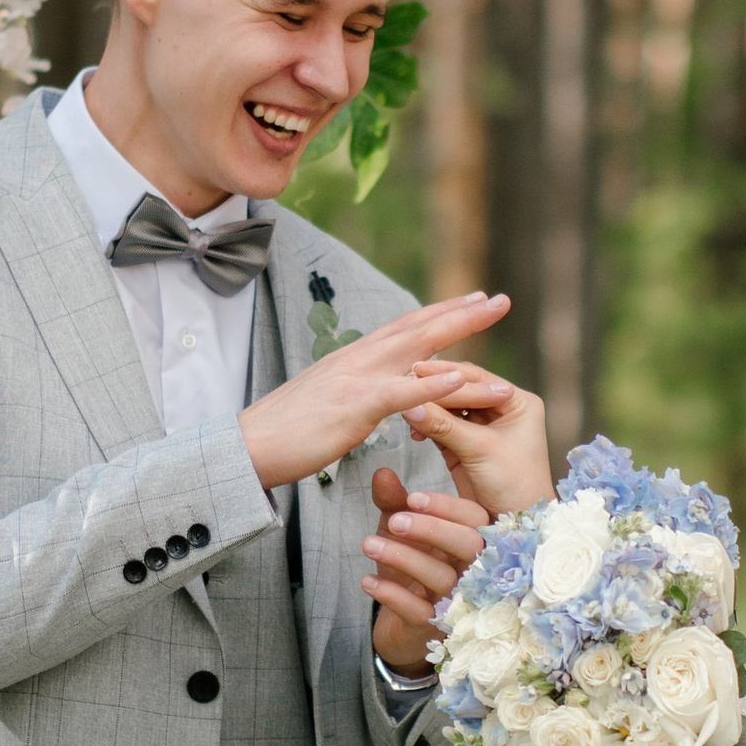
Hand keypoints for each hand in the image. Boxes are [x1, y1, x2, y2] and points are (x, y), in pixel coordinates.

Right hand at [239, 293, 513, 489]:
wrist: (246, 447)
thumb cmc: (285, 433)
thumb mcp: (328, 404)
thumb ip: (353, 393)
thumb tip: (369, 393)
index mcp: (353, 360)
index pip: (404, 329)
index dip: (439, 314)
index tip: (472, 302)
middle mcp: (358, 359)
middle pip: (418, 326)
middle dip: (461, 311)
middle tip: (499, 298)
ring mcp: (356, 379)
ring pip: (418, 348)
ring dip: (459, 329)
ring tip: (492, 314)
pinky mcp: (353, 406)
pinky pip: (401, 391)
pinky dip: (434, 381)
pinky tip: (463, 375)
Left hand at [364, 468, 490, 672]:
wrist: (402, 627)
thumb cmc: (410, 571)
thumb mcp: (400, 532)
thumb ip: (394, 503)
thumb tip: (382, 472)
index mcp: (470, 542)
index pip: (476, 518)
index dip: (448, 507)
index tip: (413, 497)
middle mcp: (472, 571)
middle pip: (470, 546)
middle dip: (432, 530)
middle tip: (395, 521)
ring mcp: (457, 602)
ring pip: (442, 578)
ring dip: (404, 558)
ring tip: (368, 544)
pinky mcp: (434, 628)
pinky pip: (419, 611)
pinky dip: (392, 594)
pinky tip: (367, 580)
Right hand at [400, 361, 552, 514]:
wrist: (515, 525)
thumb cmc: (513, 484)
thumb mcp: (480, 450)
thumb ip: (444, 425)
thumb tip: (409, 404)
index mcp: (517, 402)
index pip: (478, 379)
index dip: (447, 375)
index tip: (416, 370)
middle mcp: (502, 409)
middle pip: (462, 391)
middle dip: (434, 391)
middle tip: (405, 384)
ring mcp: (483, 427)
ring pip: (450, 408)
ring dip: (429, 409)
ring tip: (406, 408)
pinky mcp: (466, 444)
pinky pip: (443, 427)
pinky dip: (428, 426)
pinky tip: (413, 429)